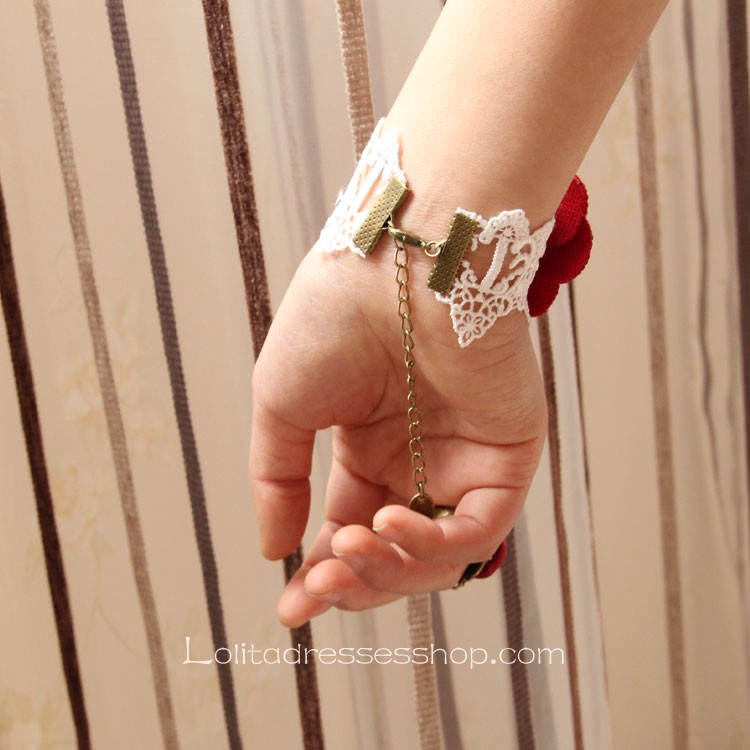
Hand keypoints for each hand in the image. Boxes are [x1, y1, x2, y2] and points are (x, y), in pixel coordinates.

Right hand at [249, 235, 546, 627]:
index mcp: (368, 450)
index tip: (292, 609)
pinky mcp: (507, 454)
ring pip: (438, 556)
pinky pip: (480, 528)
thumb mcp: (282, 404)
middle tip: (317, 587)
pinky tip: (388, 521)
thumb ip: (278, 479)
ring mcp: (463, 461)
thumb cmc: (334, 319)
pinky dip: (435, 543)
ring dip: (389, 568)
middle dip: (354, 582)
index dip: (322, 575)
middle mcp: (417, 461)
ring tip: (347, 548)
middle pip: (393, 555)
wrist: (397, 263)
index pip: (349, 531)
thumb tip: (273, 548)